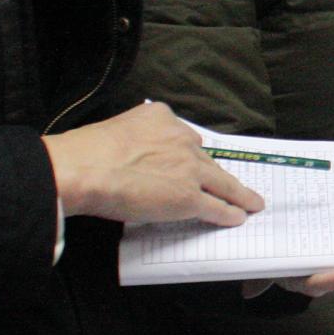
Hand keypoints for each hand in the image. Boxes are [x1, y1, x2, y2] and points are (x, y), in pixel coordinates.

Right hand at [44, 101, 262, 225]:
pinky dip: (230, 212)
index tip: (189, 161)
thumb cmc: (86, 152)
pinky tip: (238, 216)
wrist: (84, 169)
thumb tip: (134, 155)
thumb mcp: (117, 127)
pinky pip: (216, 206)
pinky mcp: (189, 197)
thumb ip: (136, 137)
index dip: (186, 153)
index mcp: (161, 118)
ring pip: (221, 182)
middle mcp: (182, 140)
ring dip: (237, 194)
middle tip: (225, 184)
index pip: (182, 137)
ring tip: (250, 202)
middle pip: (205, 160)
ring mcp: (189, 170)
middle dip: (213, 173)